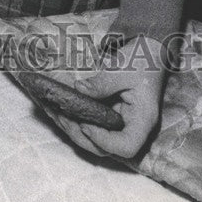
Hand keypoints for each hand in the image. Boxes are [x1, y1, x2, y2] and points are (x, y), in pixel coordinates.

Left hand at [51, 36, 165, 159]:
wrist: (149, 53)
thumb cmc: (142, 61)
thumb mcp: (123, 70)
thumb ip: (102, 83)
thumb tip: (78, 89)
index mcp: (143, 119)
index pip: (126, 146)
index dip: (104, 142)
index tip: (86, 125)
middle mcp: (131, 127)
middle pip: (106, 149)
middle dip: (81, 135)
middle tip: (61, 116)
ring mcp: (119, 124)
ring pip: (95, 140)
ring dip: (72, 130)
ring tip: (52, 112)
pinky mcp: (109, 117)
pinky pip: (91, 125)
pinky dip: (74, 120)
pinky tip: (56, 109)